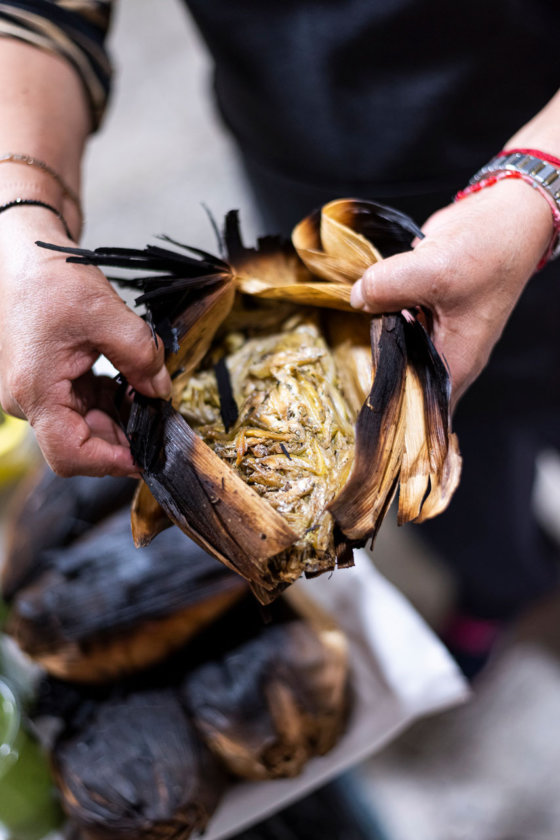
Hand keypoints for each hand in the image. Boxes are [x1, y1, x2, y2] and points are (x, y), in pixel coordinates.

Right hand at [0, 210, 171, 475]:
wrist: (22, 255)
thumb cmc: (50, 279)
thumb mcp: (107, 314)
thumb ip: (141, 356)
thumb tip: (162, 392)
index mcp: (36, 390)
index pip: (71, 455)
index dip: (113, 462)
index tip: (148, 456)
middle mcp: (29, 400)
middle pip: (80, 443)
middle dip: (122, 436)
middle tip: (160, 422)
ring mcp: (35, 393)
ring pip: (82, 426)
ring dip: (118, 417)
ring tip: (148, 396)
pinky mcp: (45, 383)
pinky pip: (79, 406)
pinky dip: (107, 401)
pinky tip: (131, 384)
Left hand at [350, 179, 554, 408]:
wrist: (505, 214)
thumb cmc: (488, 252)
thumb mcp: (434, 271)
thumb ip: (387, 287)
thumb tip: (357, 297)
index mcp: (453, 364)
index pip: (414, 406)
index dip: (386, 407)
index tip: (353, 396)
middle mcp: (444, 355)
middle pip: (398, 377)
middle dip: (371, 369)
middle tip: (339, 359)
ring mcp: (433, 332)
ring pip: (393, 346)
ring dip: (371, 335)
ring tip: (345, 328)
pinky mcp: (422, 308)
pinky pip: (393, 320)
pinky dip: (378, 313)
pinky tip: (360, 303)